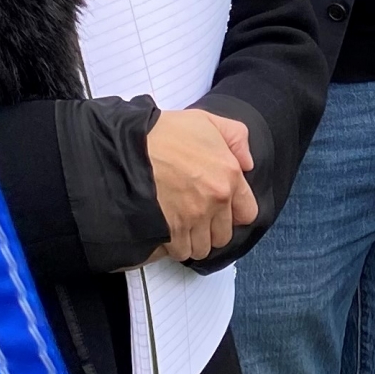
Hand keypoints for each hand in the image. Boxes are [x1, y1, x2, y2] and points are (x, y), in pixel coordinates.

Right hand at [144, 109, 258, 262]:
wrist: (127, 147)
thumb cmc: (165, 133)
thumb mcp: (208, 121)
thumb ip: (237, 139)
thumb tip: (247, 164)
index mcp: (229, 176)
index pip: (248, 213)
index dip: (235, 213)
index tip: (223, 208)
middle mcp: (215, 201)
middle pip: (223, 236)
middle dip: (212, 229)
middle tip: (198, 217)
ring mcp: (192, 218)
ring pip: (202, 247)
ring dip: (194, 241)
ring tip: (182, 227)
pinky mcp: (169, 230)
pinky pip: (180, 252)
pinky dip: (175, 247)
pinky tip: (168, 233)